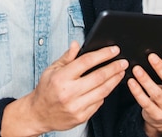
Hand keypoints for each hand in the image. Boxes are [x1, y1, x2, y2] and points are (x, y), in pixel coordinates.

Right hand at [1, 41, 127, 136]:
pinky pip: (99, 103)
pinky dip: (105, 93)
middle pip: (99, 77)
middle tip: (123, 62)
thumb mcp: (51, 70)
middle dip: (114, 67)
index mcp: (61, 77)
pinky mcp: (82, 117)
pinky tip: (108, 86)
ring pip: (102, 91)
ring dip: (114, 80)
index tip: (113, 50)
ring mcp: (76, 106)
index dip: (103, 54)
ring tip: (121, 72)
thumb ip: (66, 57)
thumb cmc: (45, 90)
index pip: (86, 62)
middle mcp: (69, 92)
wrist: (38, 114)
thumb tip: (76, 44)